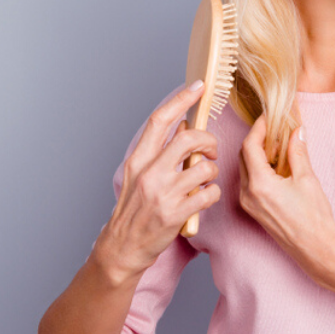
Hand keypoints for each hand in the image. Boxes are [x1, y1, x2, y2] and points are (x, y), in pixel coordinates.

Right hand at [91, 82, 221, 284]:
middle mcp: (149, 173)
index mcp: (138, 159)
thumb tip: (183, 125)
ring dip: (212, 172)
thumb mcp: (138, 175)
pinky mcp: (176, 214)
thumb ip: (158, 151)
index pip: (160, 120)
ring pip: (204, 168)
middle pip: (189, 138)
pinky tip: (204, 198)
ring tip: (205, 180)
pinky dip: (212, 194)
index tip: (198, 87)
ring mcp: (163, 194)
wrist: (122, 247)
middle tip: (211, 151)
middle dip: (209, 141)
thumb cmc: (133, 210)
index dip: (181, 100)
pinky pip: (209, 194)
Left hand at [238, 116, 334, 283]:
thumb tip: (297, 131)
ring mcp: (248, 203)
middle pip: (243, 156)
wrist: (315, 248)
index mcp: (259, 184)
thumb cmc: (314, 217)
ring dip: (257, 153)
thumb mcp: (307, 179)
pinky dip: (258, 168)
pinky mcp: (253, 209)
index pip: (250, 146)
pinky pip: (249, 181)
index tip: (270, 118)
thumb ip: (298, 152)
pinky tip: (276, 164)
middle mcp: (247, 193)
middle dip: (257, 139)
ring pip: (244, 168)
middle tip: (274, 128)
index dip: (258, 128)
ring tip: (277, 144)